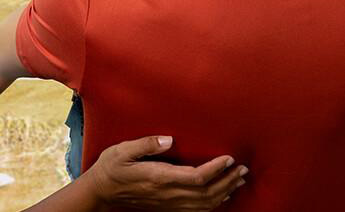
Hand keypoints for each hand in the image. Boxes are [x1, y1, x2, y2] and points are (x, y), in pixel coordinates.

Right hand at [85, 136, 247, 210]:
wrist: (102, 191)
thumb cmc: (111, 167)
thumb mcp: (123, 149)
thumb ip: (146, 143)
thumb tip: (169, 139)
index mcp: (158, 177)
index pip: (196, 177)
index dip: (216, 169)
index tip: (229, 158)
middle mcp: (167, 193)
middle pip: (206, 193)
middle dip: (227, 181)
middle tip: (243, 168)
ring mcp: (168, 203)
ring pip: (204, 204)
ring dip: (225, 192)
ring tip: (239, 180)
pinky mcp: (168, 207)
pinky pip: (197, 210)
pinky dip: (214, 203)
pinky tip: (222, 195)